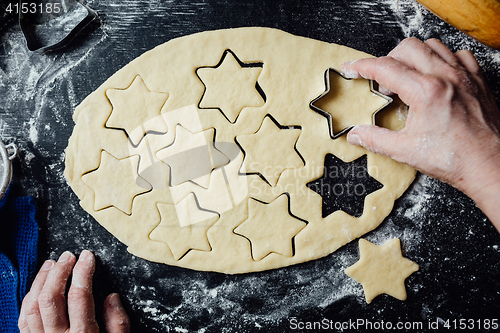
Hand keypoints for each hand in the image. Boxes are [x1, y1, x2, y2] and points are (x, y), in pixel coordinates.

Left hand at [18, 250, 129, 332]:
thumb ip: (118, 323)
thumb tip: (112, 297)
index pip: (81, 295)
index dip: (84, 271)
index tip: (88, 256)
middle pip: (52, 297)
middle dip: (60, 271)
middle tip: (69, 256)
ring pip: (33, 305)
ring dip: (41, 280)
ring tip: (52, 264)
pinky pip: (23, 319)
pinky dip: (29, 298)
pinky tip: (37, 287)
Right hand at [341, 38, 499, 230]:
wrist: (490, 166)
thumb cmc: (454, 159)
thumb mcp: (405, 151)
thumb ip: (375, 139)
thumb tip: (355, 134)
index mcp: (425, 92)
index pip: (385, 68)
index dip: (362, 67)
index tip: (351, 69)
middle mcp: (446, 77)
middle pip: (408, 48)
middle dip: (388, 60)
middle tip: (382, 82)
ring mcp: (464, 76)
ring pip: (433, 46)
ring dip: (414, 56)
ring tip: (407, 77)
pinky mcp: (478, 81)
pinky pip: (458, 55)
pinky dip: (443, 59)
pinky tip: (436, 76)